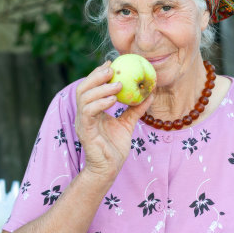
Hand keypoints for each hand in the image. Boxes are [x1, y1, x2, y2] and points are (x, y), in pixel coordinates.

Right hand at [75, 61, 152, 176]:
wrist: (109, 169)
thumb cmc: (115, 148)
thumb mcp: (128, 124)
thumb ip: (135, 109)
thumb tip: (150, 94)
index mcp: (92, 110)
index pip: (91, 87)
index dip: (98, 73)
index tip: (112, 63)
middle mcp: (84, 114)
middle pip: (83, 88)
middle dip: (96, 75)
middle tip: (112, 69)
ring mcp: (83, 122)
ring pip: (84, 97)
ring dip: (101, 88)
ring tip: (118, 84)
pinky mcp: (85, 131)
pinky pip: (89, 112)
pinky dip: (100, 103)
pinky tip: (113, 100)